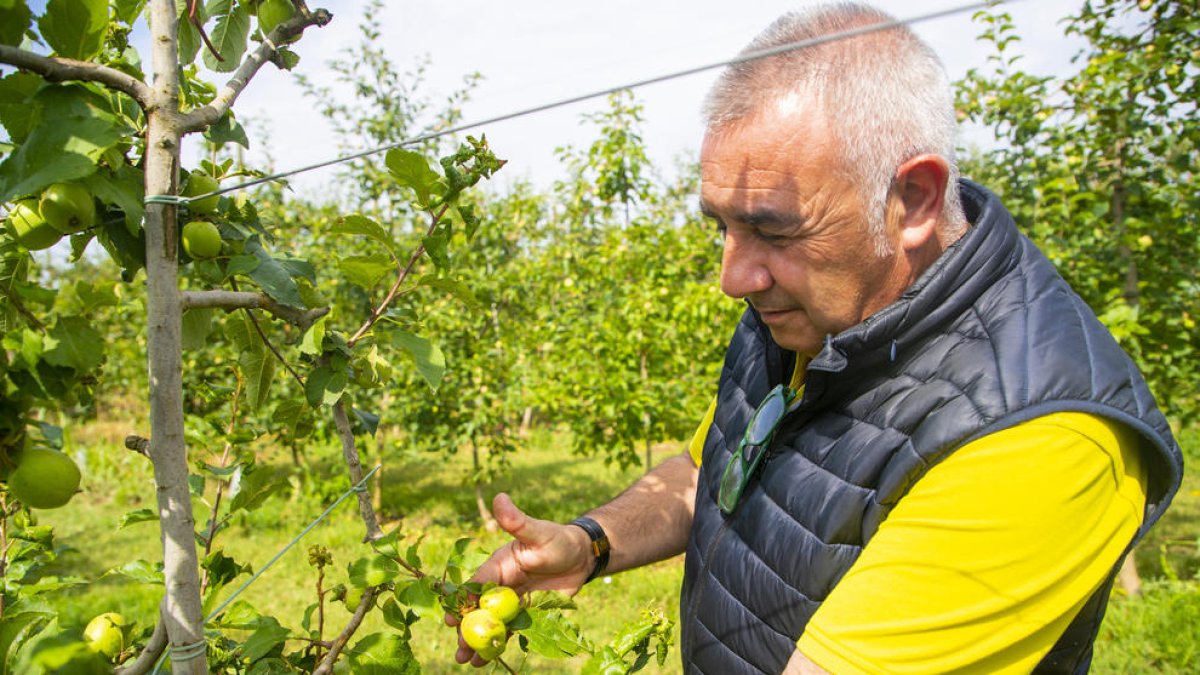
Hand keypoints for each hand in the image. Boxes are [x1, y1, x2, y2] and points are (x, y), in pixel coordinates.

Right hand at [446, 492, 592, 665]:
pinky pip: (509, 630)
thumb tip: (500, 497)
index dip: (462, 602)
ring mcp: (512, 601)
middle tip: (459, 650)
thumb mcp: (538, 532)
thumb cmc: (557, 539)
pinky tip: (487, 660)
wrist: (581, 557)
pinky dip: (498, 644)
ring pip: (491, 623)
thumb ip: (518, 521)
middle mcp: (500, 584)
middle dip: (467, 629)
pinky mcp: (526, 612)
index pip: (476, 586)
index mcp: (498, 566)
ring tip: (467, 661)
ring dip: (478, 642)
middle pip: (478, 609)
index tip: (451, 619)